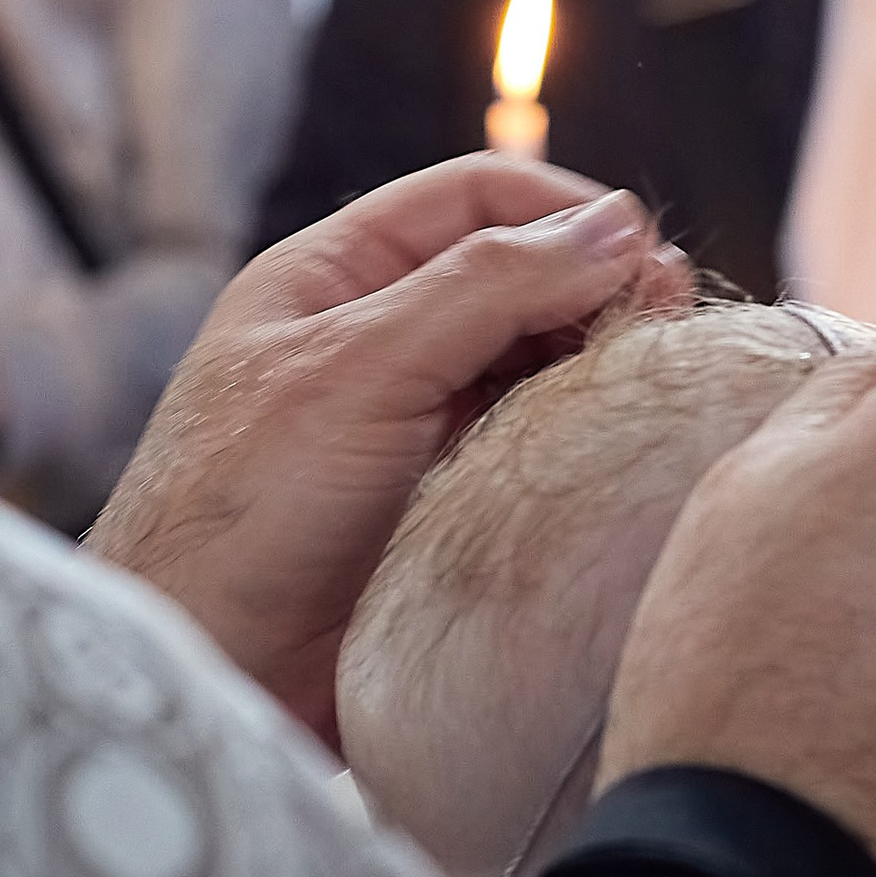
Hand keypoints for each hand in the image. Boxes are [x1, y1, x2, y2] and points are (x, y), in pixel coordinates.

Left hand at [88, 155, 687, 743]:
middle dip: (597, 289)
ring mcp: (414, 428)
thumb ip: (484, 288)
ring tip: (656, 388)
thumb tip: (618, 226)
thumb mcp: (356, 372)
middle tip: (670, 324)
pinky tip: (622, 451)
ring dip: (598, 367)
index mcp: (333, 278)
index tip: (646, 252)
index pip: (472, 199)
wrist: (206, 677)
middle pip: (517, 280)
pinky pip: (534, 451)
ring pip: (534, 367)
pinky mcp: (445, 509)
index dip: (564, 211)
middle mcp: (377, 340)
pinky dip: (583, 441)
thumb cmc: (240, 515)